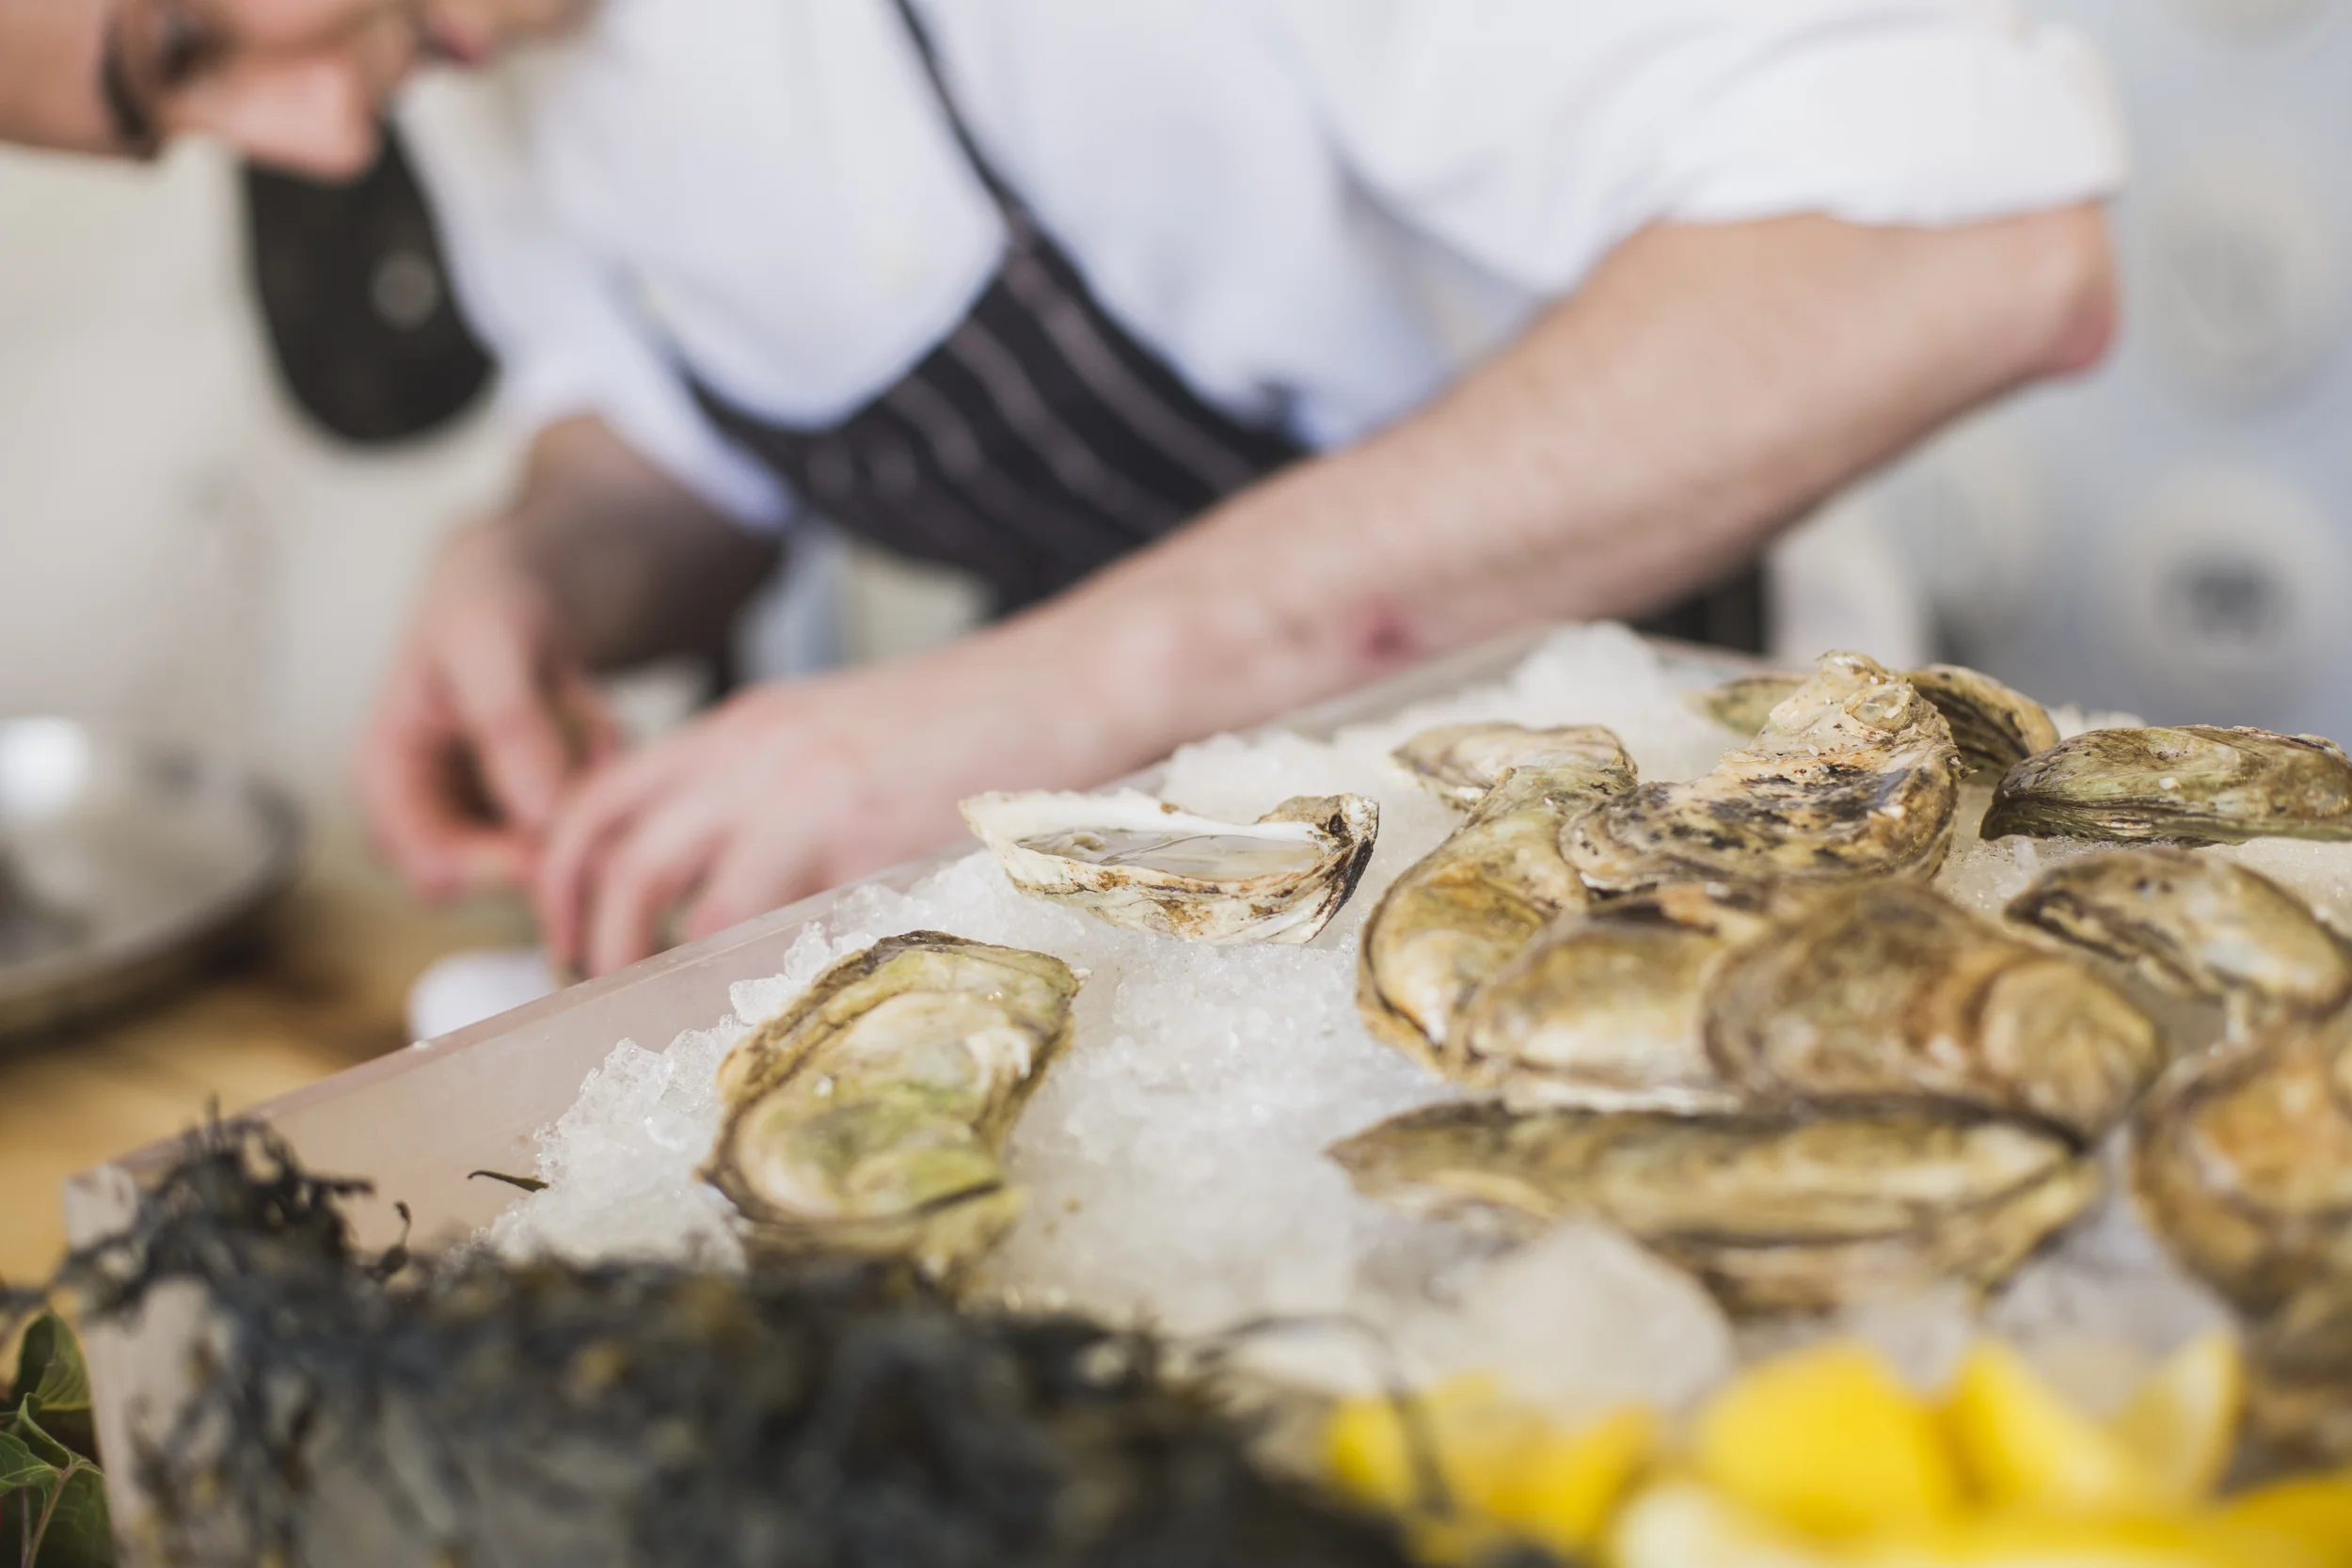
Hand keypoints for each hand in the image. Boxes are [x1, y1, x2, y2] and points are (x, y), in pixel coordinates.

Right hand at [356, 522, 616, 900]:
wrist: (515, 593)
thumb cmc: (482, 608)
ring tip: (592, 721)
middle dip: (559, 835)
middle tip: (602, 781)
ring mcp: (482, 817)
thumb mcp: (490, 646)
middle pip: (496, 879)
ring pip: (550, 852)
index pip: (432, 867)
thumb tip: (539, 815)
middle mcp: (428, 812)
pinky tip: (599, 723)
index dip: (499, 869)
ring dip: (585, 800)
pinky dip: (602, 779)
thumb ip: (510, 725)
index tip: (564, 845)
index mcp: (386, 778)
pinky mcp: (533, 811)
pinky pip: (584, 823)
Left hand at [534, 642, 1101, 977]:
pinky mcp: (870, 842)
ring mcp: (810, 800)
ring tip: (673, 1017)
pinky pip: (785, 930)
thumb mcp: (838, 732)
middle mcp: (756, 757)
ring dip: (662, 972)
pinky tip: (769, 1011)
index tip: (568, 935)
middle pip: (619, 859)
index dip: (562, 877)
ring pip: (687, 905)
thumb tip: (722, 878)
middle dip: (589, 940)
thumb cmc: (972, 716)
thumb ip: (769, 785)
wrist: (1071, 680)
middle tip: (601, 994)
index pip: (602, 800)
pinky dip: (760, 979)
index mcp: (742, 726)